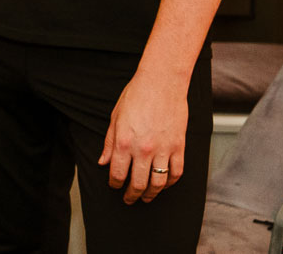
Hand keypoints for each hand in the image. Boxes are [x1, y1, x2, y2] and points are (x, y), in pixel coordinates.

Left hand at [99, 68, 187, 202]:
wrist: (161, 83)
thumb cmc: (136, 95)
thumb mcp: (115, 118)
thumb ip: (110, 143)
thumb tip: (103, 162)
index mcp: (124, 142)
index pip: (118, 174)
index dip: (115, 184)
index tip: (114, 186)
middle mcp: (144, 149)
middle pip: (138, 183)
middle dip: (132, 195)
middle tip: (129, 199)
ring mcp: (164, 150)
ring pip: (158, 183)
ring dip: (151, 194)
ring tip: (146, 197)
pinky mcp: (179, 147)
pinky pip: (177, 173)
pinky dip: (170, 182)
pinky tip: (164, 184)